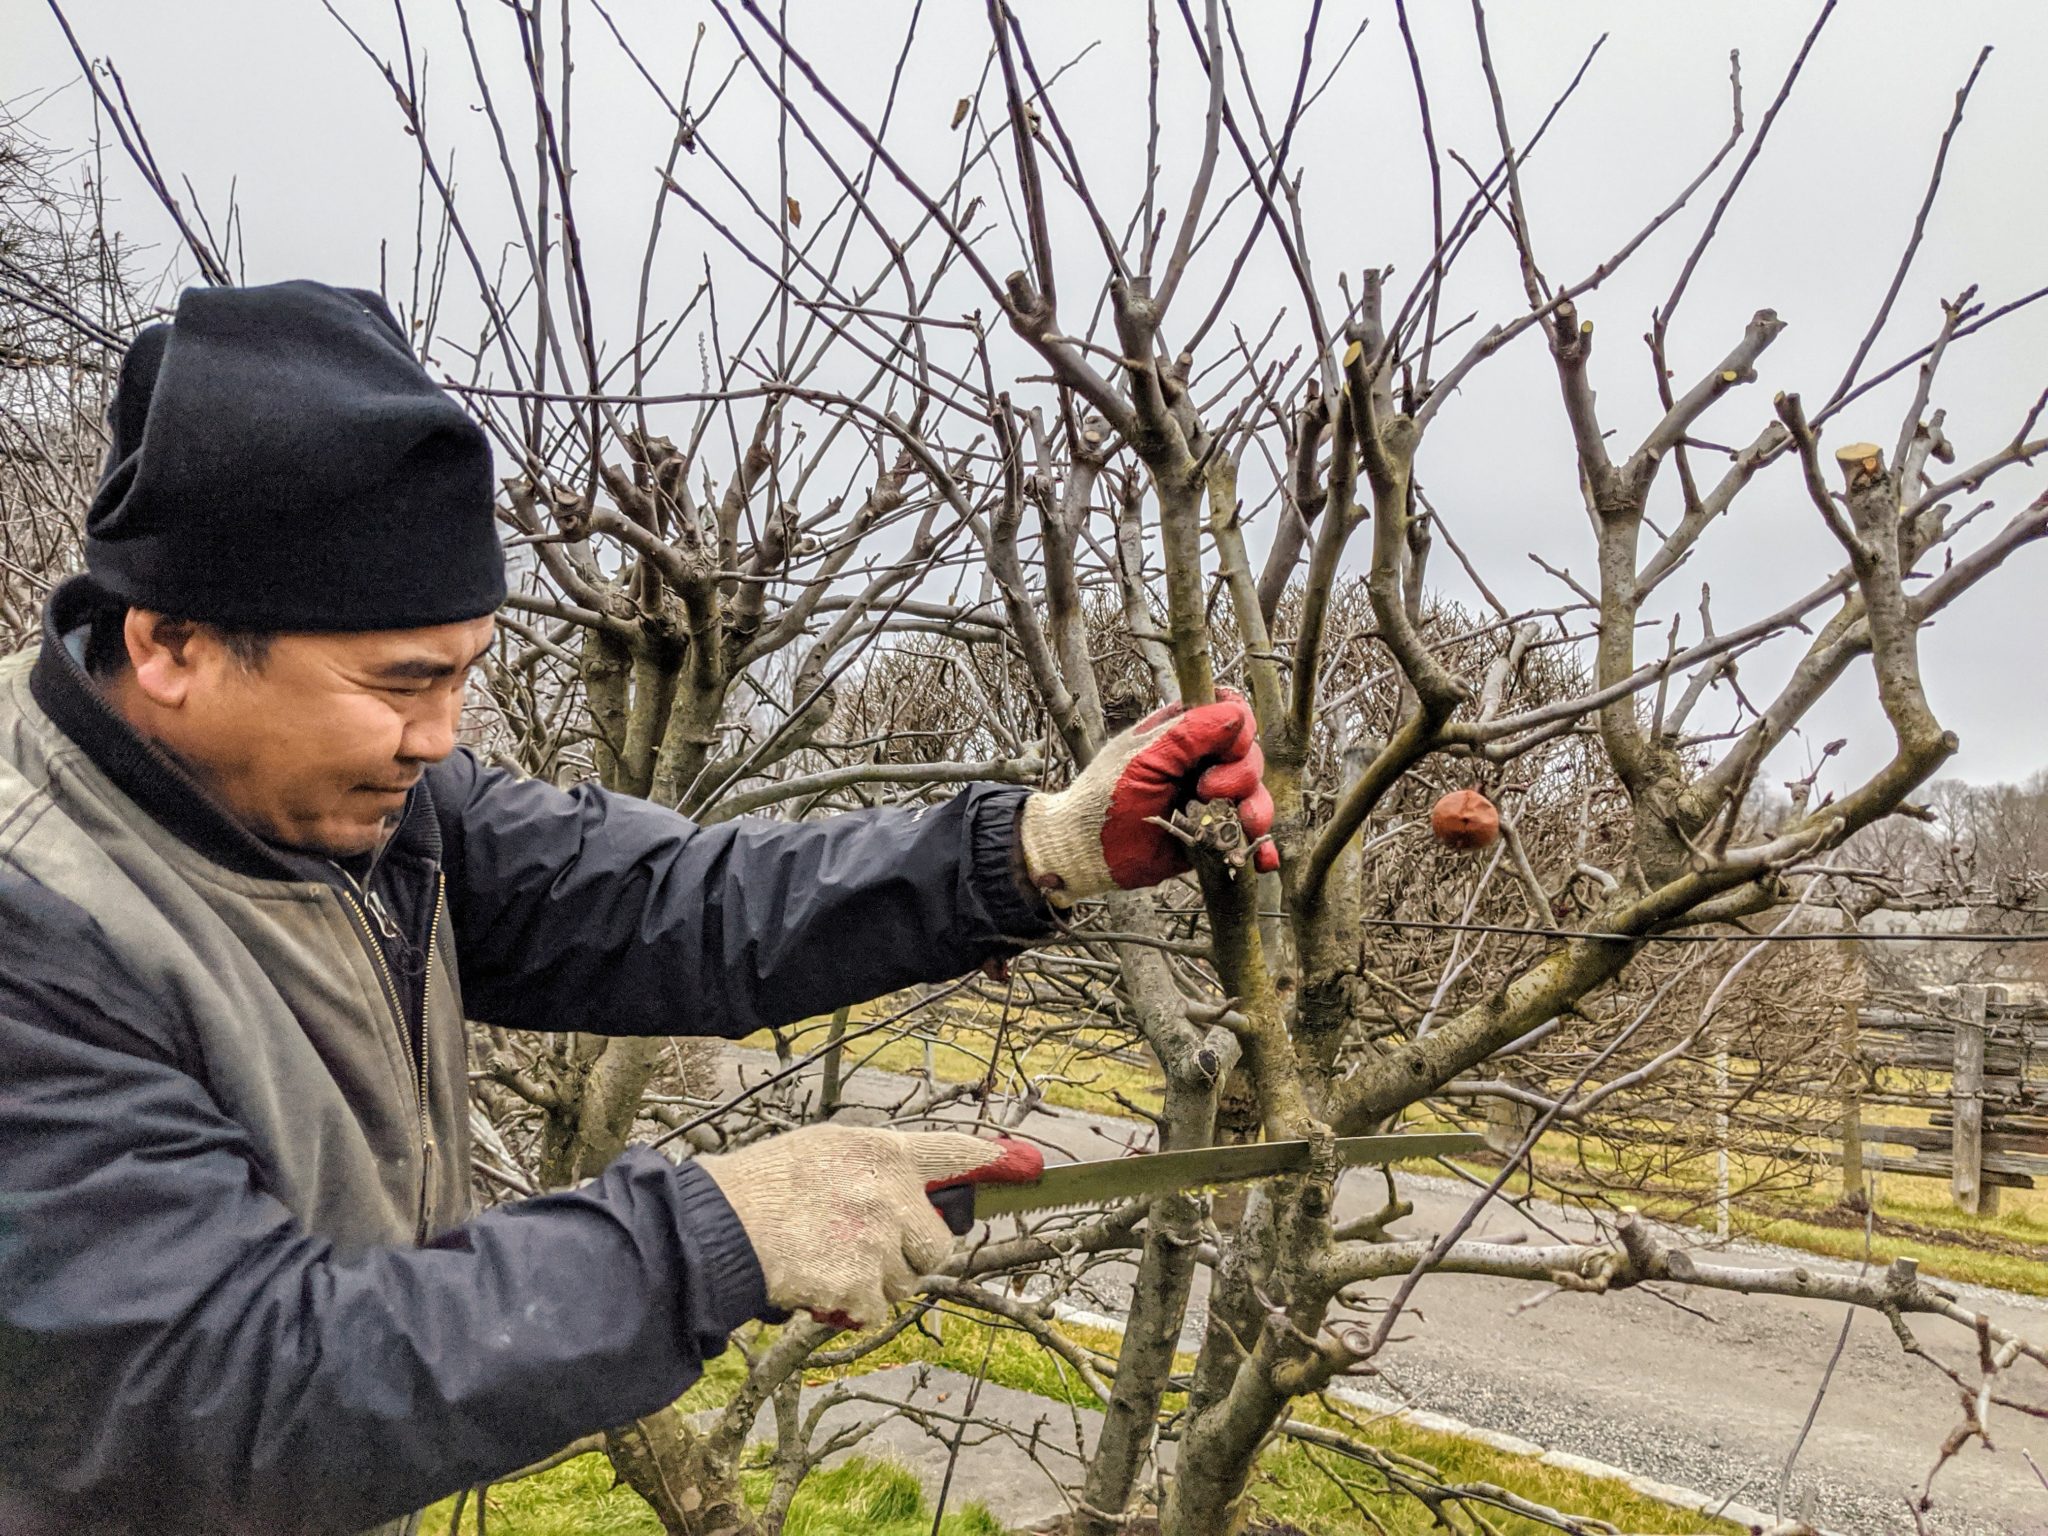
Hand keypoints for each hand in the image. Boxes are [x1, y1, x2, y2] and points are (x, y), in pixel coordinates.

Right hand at [699, 1126, 1038, 1329]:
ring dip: (874, 1284)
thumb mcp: (822, 1151)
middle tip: (862, 1249)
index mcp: (882, 1153)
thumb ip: (870, 1168)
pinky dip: (848, 1309)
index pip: (953, 1151)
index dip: (994, 1160)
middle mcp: (891, 1193)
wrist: (722, 1228)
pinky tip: (816, 1285)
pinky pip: (873, 1309)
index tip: (1029, 1165)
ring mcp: (880, 1240)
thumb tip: (904, 1187)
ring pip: (905, 1281)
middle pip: (938, 1243)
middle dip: (910, 1256)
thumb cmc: (760, 1188)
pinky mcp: (864, 1283)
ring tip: (825, 1261)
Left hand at [1020, 691, 1277, 904]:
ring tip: (1239, 826)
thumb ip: (1189, 733)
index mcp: (1183, 733)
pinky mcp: (1213, 834)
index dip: (1240, 728)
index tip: (1227, 748)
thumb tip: (1236, 714)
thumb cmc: (1103, 797)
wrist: (1086, 853)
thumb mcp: (1144, 756)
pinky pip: (1248, 837)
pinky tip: (1263, 859)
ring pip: (1256, 795)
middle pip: (1250, 755)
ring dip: (1255, 810)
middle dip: (1240, 775)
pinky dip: (1260, 846)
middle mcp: (1201, 762)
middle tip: (1205, 791)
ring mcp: (1209, 800)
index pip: (1231, 712)